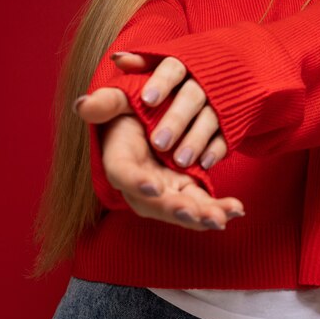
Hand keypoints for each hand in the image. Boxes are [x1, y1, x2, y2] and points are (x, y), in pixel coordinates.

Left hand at [76, 52, 227, 169]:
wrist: (235, 70)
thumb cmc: (186, 72)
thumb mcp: (163, 63)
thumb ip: (140, 65)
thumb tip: (118, 59)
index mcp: (185, 63)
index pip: (173, 68)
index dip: (161, 83)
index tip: (146, 100)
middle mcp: (204, 81)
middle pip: (193, 96)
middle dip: (176, 119)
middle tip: (158, 143)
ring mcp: (221, 102)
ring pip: (210, 119)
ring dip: (196, 140)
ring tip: (180, 161)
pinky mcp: (232, 121)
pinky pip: (226, 135)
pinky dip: (216, 150)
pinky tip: (204, 164)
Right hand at [101, 114, 243, 229]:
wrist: (146, 118)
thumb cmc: (130, 109)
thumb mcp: (118, 100)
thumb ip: (104, 103)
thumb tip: (81, 104)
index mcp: (121, 162)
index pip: (125, 176)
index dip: (137, 183)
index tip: (154, 187)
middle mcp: (141, 184)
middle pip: (156, 203)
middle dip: (176, 209)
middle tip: (195, 213)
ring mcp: (165, 189)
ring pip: (182, 208)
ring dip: (202, 215)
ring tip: (223, 218)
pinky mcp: (185, 189)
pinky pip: (201, 203)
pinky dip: (217, 208)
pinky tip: (237, 209)